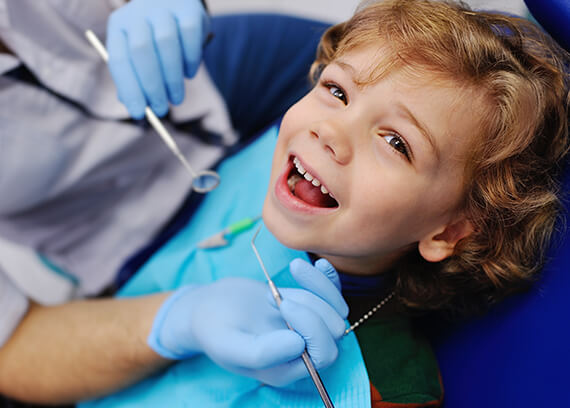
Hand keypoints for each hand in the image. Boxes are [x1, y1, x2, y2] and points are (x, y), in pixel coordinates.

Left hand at [106, 0, 208, 117]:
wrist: (176, 3)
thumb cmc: (155, 38)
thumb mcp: (140, 55)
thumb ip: (135, 78)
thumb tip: (137, 108)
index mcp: (119, 26)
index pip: (119, 59)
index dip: (129, 89)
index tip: (139, 114)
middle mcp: (138, 13)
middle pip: (141, 51)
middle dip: (152, 86)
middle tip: (161, 110)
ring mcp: (163, 7)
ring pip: (166, 44)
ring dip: (172, 78)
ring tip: (176, 98)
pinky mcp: (189, 8)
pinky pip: (190, 36)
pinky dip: (191, 61)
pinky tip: (189, 74)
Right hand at [147, 258, 347, 386]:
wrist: (208, 308)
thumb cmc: (214, 330)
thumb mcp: (229, 345)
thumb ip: (261, 353)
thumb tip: (299, 345)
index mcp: (288, 369)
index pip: (323, 353)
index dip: (312, 328)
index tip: (283, 304)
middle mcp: (303, 351)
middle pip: (334, 329)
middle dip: (311, 306)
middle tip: (274, 295)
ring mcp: (307, 327)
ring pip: (336, 309)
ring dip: (317, 287)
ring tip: (287, 276)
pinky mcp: (307, 305)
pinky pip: (332, 293)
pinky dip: (328, 278)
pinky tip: (319, 263)